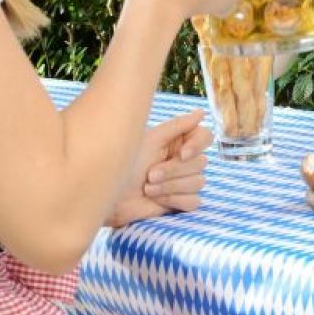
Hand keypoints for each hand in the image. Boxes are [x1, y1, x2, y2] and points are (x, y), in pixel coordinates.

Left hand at [106, 110, 212, 227]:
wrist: (108, 195)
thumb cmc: (124, 164)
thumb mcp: (150, 141)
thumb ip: (178, 126)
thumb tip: (201, 113)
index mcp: (177, 141)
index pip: (205, 137)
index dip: (197, 145)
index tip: (182, 154)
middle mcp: (183, 160)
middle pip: (201, 162)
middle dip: (174, 171)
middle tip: (150, 175)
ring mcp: (183, 181)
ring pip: (198, 182)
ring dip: (170, 187)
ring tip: (148, 188)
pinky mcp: (180, 202)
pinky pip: (193, 201)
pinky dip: (174, 200)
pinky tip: (156, 200)